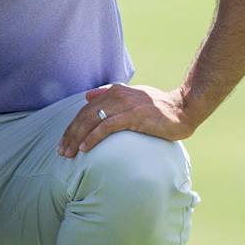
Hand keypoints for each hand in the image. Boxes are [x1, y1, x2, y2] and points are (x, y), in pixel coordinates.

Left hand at [58, 84, 196, 157]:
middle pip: (85, 115)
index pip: (86, 109)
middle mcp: (117, 95)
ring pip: (92, 121)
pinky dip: (93, 137)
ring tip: (69, 153)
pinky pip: (107, 127)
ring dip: (77, 138)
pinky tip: (84, 148)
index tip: (64, 141)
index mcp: (115, 91)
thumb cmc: (159, 107)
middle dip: (70, 134)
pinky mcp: (133, 116)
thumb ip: (110, 94)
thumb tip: (89, 95)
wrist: (183, 109)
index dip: (73, 125)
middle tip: (61, 151)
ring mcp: (125, 105)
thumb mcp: (133, 97)